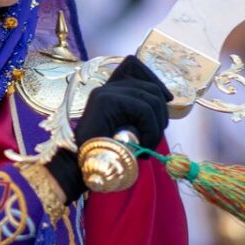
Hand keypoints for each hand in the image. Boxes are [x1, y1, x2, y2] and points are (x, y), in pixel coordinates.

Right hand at [48, 57, 174, 199]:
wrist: (78, 167)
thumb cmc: (103, 153)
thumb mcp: (125, 129)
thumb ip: (138, 114)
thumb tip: (166, 101)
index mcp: (111, 92)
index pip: (141, 77)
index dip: (158, 90)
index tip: (165, 107)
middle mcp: (107, 87)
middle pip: (150, 88)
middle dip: (161, 113)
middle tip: (155, 137)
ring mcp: (105, 92)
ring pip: (150, 99)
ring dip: (156, 125)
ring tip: (149, 144)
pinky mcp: (105, 100)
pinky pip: (144, 110)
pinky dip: (151, 130)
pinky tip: (145, 145)